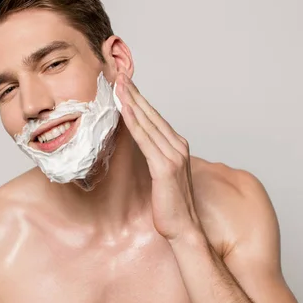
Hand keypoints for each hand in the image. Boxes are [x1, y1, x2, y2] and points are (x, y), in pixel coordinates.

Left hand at [115, 73, 201, 243]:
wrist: (185, 228)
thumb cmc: (172, 205)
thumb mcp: (161, 174)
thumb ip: (154, 156)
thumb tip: (140, 146)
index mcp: (176, 145)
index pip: (154, 116)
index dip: (138, 98)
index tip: (124, 83)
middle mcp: (177, 145)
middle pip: (151, 113)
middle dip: (133, 92)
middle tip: (118, 74)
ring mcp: (173, 155)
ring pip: (147, 122)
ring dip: (131, 101)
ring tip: (118, 84)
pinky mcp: (165, 167)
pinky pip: (145, 139)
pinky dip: (134, 122)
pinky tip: (125, 109)